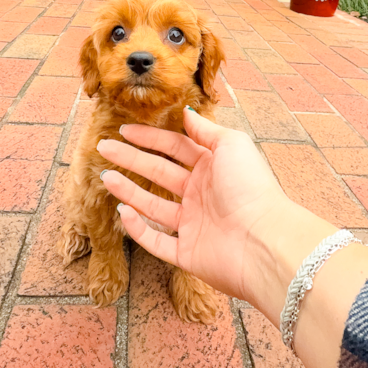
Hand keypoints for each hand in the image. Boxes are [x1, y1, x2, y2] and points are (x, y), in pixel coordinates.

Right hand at [96, 107, 295, 307]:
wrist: (264, 241)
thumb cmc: (251, 187)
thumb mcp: (231, 144)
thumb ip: (206, 130)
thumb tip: (186, 113)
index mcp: (213, 168)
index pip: (175, 148)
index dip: (150, 138)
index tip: (124, 130)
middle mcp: (202, 195)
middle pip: (159, 173)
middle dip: (131, 160)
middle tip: (104, 148)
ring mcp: (194, 225)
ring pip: (152, 206)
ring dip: (128, 191)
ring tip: (105, 176)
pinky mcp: (188, 254)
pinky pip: (157, 241)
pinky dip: (138, 229)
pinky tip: (122, 212)